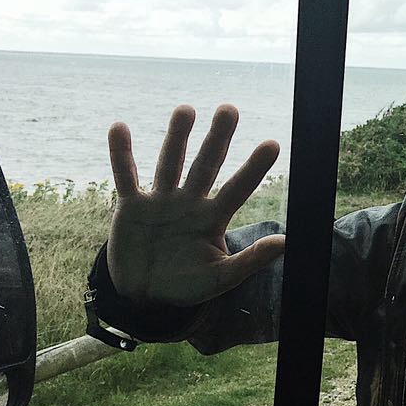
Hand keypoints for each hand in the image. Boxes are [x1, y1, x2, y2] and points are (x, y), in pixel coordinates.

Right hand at [106, 104, 284, 305]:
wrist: (145, 296)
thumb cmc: (187, 286)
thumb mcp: (221, 277)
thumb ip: (251, 260)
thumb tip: (286, 242)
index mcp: (213, 219)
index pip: (238, 188)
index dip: (253, 167)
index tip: (272, 144)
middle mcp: (190, 203)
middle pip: (206, 164)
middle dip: (218, 138)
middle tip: (230, 109)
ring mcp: (161, 201)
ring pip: (170, 163)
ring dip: (176, 137)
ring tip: (187, 109)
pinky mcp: (131, 206)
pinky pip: (125, 176)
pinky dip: (120, 154)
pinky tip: (119, 128)